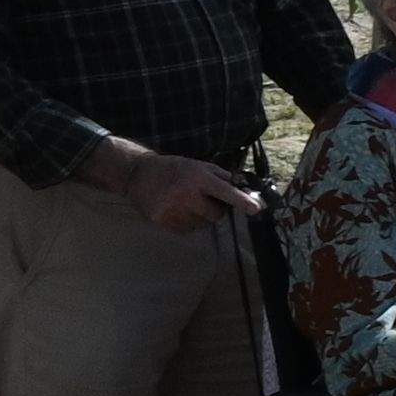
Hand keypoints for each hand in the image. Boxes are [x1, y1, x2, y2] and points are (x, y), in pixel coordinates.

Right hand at [97, 145, 255, 230]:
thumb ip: (223, 178)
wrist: (138, 174)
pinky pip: (187, 229)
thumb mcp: (200, 166)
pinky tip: (176, 209)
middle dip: (215, 209)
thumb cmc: (175, 169)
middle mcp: (186, 195)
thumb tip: (246, 191)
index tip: (256, 209)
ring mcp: (173, 210)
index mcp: (199, 178)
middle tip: (203, 198)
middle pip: (217, 215)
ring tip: (185, 201)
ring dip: (199, 216)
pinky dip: (186, 222)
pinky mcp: (162, 221)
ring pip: (201, 224)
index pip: (226, 192)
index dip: (242, 201)